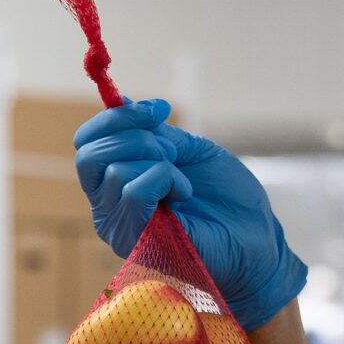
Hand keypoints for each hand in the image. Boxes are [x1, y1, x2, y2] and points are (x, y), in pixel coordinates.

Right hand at [74, 97, 307, 325]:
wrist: (255, 237)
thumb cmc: (226, 197)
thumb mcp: (189, 150)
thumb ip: (154, 132)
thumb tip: (120, 101)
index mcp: (115, 181)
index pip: (87, 142)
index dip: (117, 117)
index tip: (161, 108)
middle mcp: (107, 205)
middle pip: (89, 154)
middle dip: (135, 136)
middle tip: (172, 148)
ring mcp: (118, 225)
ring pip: (115, 171)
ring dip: (160, 163)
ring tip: (185, 181)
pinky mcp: (134, 241)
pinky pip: (134, 193)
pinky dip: (164, 180)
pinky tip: (184, 194)